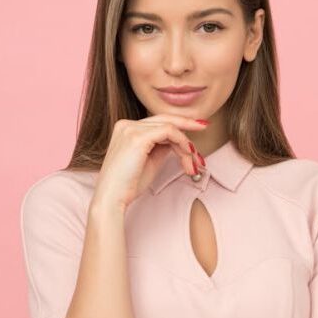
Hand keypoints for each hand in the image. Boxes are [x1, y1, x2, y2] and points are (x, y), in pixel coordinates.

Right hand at [92, 114, 208, 211]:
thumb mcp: (150, 161)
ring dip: (186, 145)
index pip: (158, 123)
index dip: (179, 126)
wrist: (112, 198)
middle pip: (165, 120)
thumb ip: (161, 147)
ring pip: (170, 127)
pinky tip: (187, 155)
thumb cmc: (129, 185)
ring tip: (192, 162)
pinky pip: (169, 132)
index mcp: (126, 128)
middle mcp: (127, 124)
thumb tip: (177, 142)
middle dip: (187, 124)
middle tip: (204, 127)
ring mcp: (131, 129)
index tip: (193, 132)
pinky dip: (182, 143)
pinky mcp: (137, 137)